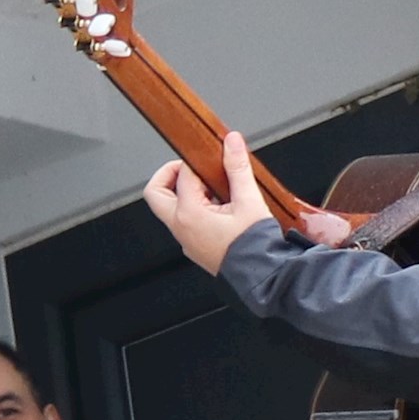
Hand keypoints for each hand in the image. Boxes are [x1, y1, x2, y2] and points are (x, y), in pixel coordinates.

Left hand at [143, 134, 337, 272]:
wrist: (262, 277)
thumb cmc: (254, 246)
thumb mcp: (249, 201)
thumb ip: (238, 168)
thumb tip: (231, 142)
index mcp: (188, 214)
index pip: (184, 175)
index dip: (198, 161)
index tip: (214, 154)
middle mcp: (180, 228)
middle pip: (156, 193)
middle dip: (171, 175)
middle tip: (192, 167)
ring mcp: (185, 240)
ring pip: (170, 208)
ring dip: (186, 192)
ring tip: (214, 188)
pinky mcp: (194, 247)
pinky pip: (184, 222)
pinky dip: (194, 208)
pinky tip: (219, 206)